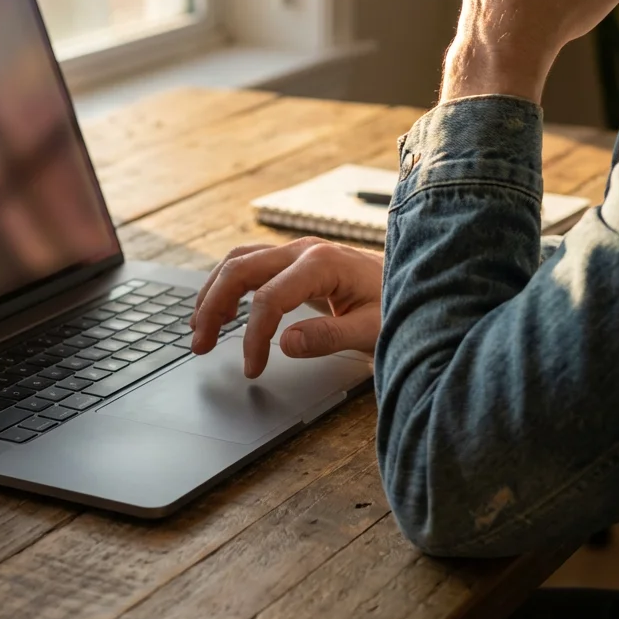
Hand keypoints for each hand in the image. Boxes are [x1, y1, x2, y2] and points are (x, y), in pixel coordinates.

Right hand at [190, 238, 383, 378]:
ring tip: (199, 328)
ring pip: (237, 261)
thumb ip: (329, 337)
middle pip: (239, 269)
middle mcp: (303, 249)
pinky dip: (227, 285)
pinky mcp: (295, 258)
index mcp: (321, 264)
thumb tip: (285, 344)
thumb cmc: (399, 304)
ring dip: (212, 293)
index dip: (253, 337)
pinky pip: (249, 263)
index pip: (268, 299)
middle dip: (212, 307)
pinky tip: (222, 310)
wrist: (420, 278)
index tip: (252, 369)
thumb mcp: (373, 329)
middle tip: (199, 345)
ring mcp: (297, 250)